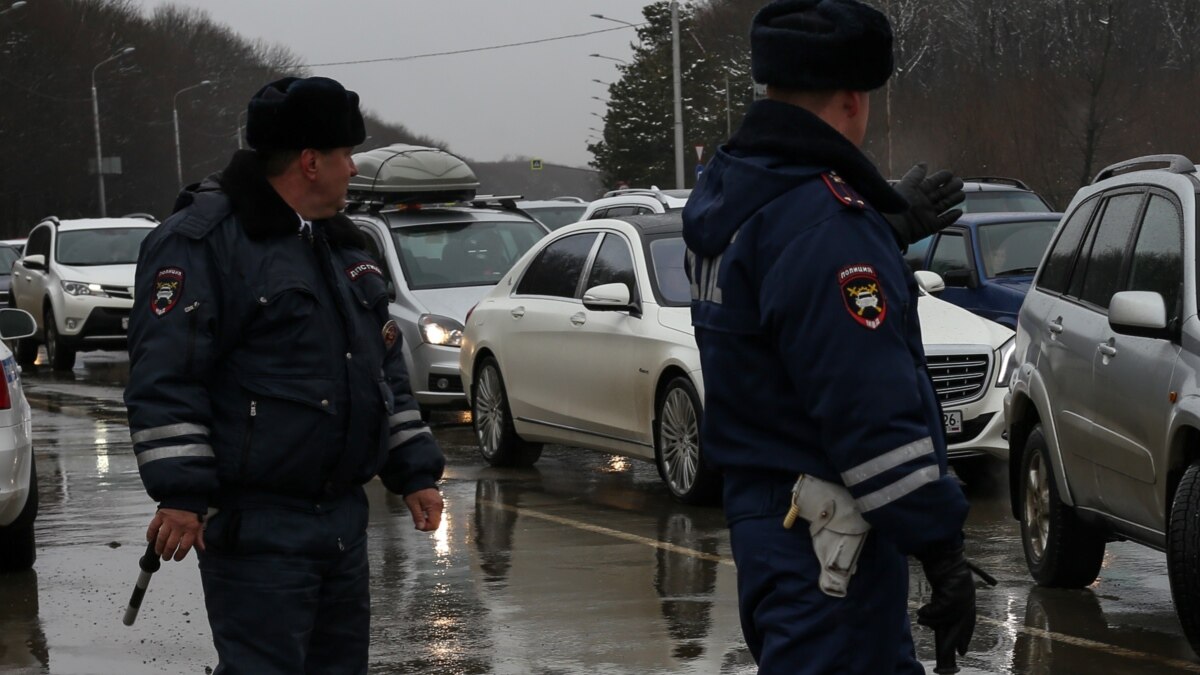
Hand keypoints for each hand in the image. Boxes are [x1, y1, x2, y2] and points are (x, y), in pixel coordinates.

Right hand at [147, 508, 204, 560]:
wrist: (187, 494)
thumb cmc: (193, 510)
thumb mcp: (199, 524)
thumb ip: (198, 537)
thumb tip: (202, 549)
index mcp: (191, 528)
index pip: (185, 546)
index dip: (180, 555)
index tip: (176, 558)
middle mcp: (180, 525)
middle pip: (171, 545)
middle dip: (167, 554)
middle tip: (166, 557)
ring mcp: (169, 520)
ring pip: (161, 538)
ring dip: (158, 547)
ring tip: (158, 552)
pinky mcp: (161, 514)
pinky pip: (153, 527)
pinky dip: (150, 534)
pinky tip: (150, 540)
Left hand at [404, 488, 443, 531]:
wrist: (419, 478)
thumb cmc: (415, 490)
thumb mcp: (413, 504)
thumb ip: (418, 517)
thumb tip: (421, 527)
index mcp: (434, 506)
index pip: (434, 525)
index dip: (425, 528)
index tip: (417, 525)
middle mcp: (440, 506)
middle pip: (436, 523)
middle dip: (427, 525)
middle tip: (417, 521)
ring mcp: (440, 504)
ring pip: (436, 519)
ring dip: (428, 521)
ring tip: (419, 515)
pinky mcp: (438, 503)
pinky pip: (436, 514)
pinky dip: (430, 516)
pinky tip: (423, 512)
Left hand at [886, 163, 965, 244]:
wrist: (894, 226)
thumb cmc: (899, 203)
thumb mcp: (906, 185)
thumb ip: (916, 175)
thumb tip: (924, 164)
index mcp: (917, 192)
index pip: (932, 182)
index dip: (941, 177)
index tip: (950, 173)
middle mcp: (923, 202)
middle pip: (940, 194)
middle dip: (950, 187)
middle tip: (960, 182)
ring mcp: (928, 215)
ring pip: (944, 205)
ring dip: (953, 200)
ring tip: (962, 194)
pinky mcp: (931, 227)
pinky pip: (943, 222)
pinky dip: (951, 217)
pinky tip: (959, 212)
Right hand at [917, 544, 975, 661]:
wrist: (941, 553)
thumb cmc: (941, 566)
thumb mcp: (945, 586)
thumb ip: (944, 600)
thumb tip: (933, 618)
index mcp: (969, 596)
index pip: (969, 621)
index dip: (965, 635)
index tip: (962, 650)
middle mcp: (968, 598)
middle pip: (961, 624)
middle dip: (955, 639)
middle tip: (951, 653)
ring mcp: (962, 596)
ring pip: (947, 617)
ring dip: (932, 620)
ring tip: (920, 619)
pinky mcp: (953, 594)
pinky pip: (940, 610)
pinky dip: (929, 612)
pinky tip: (921, 612)